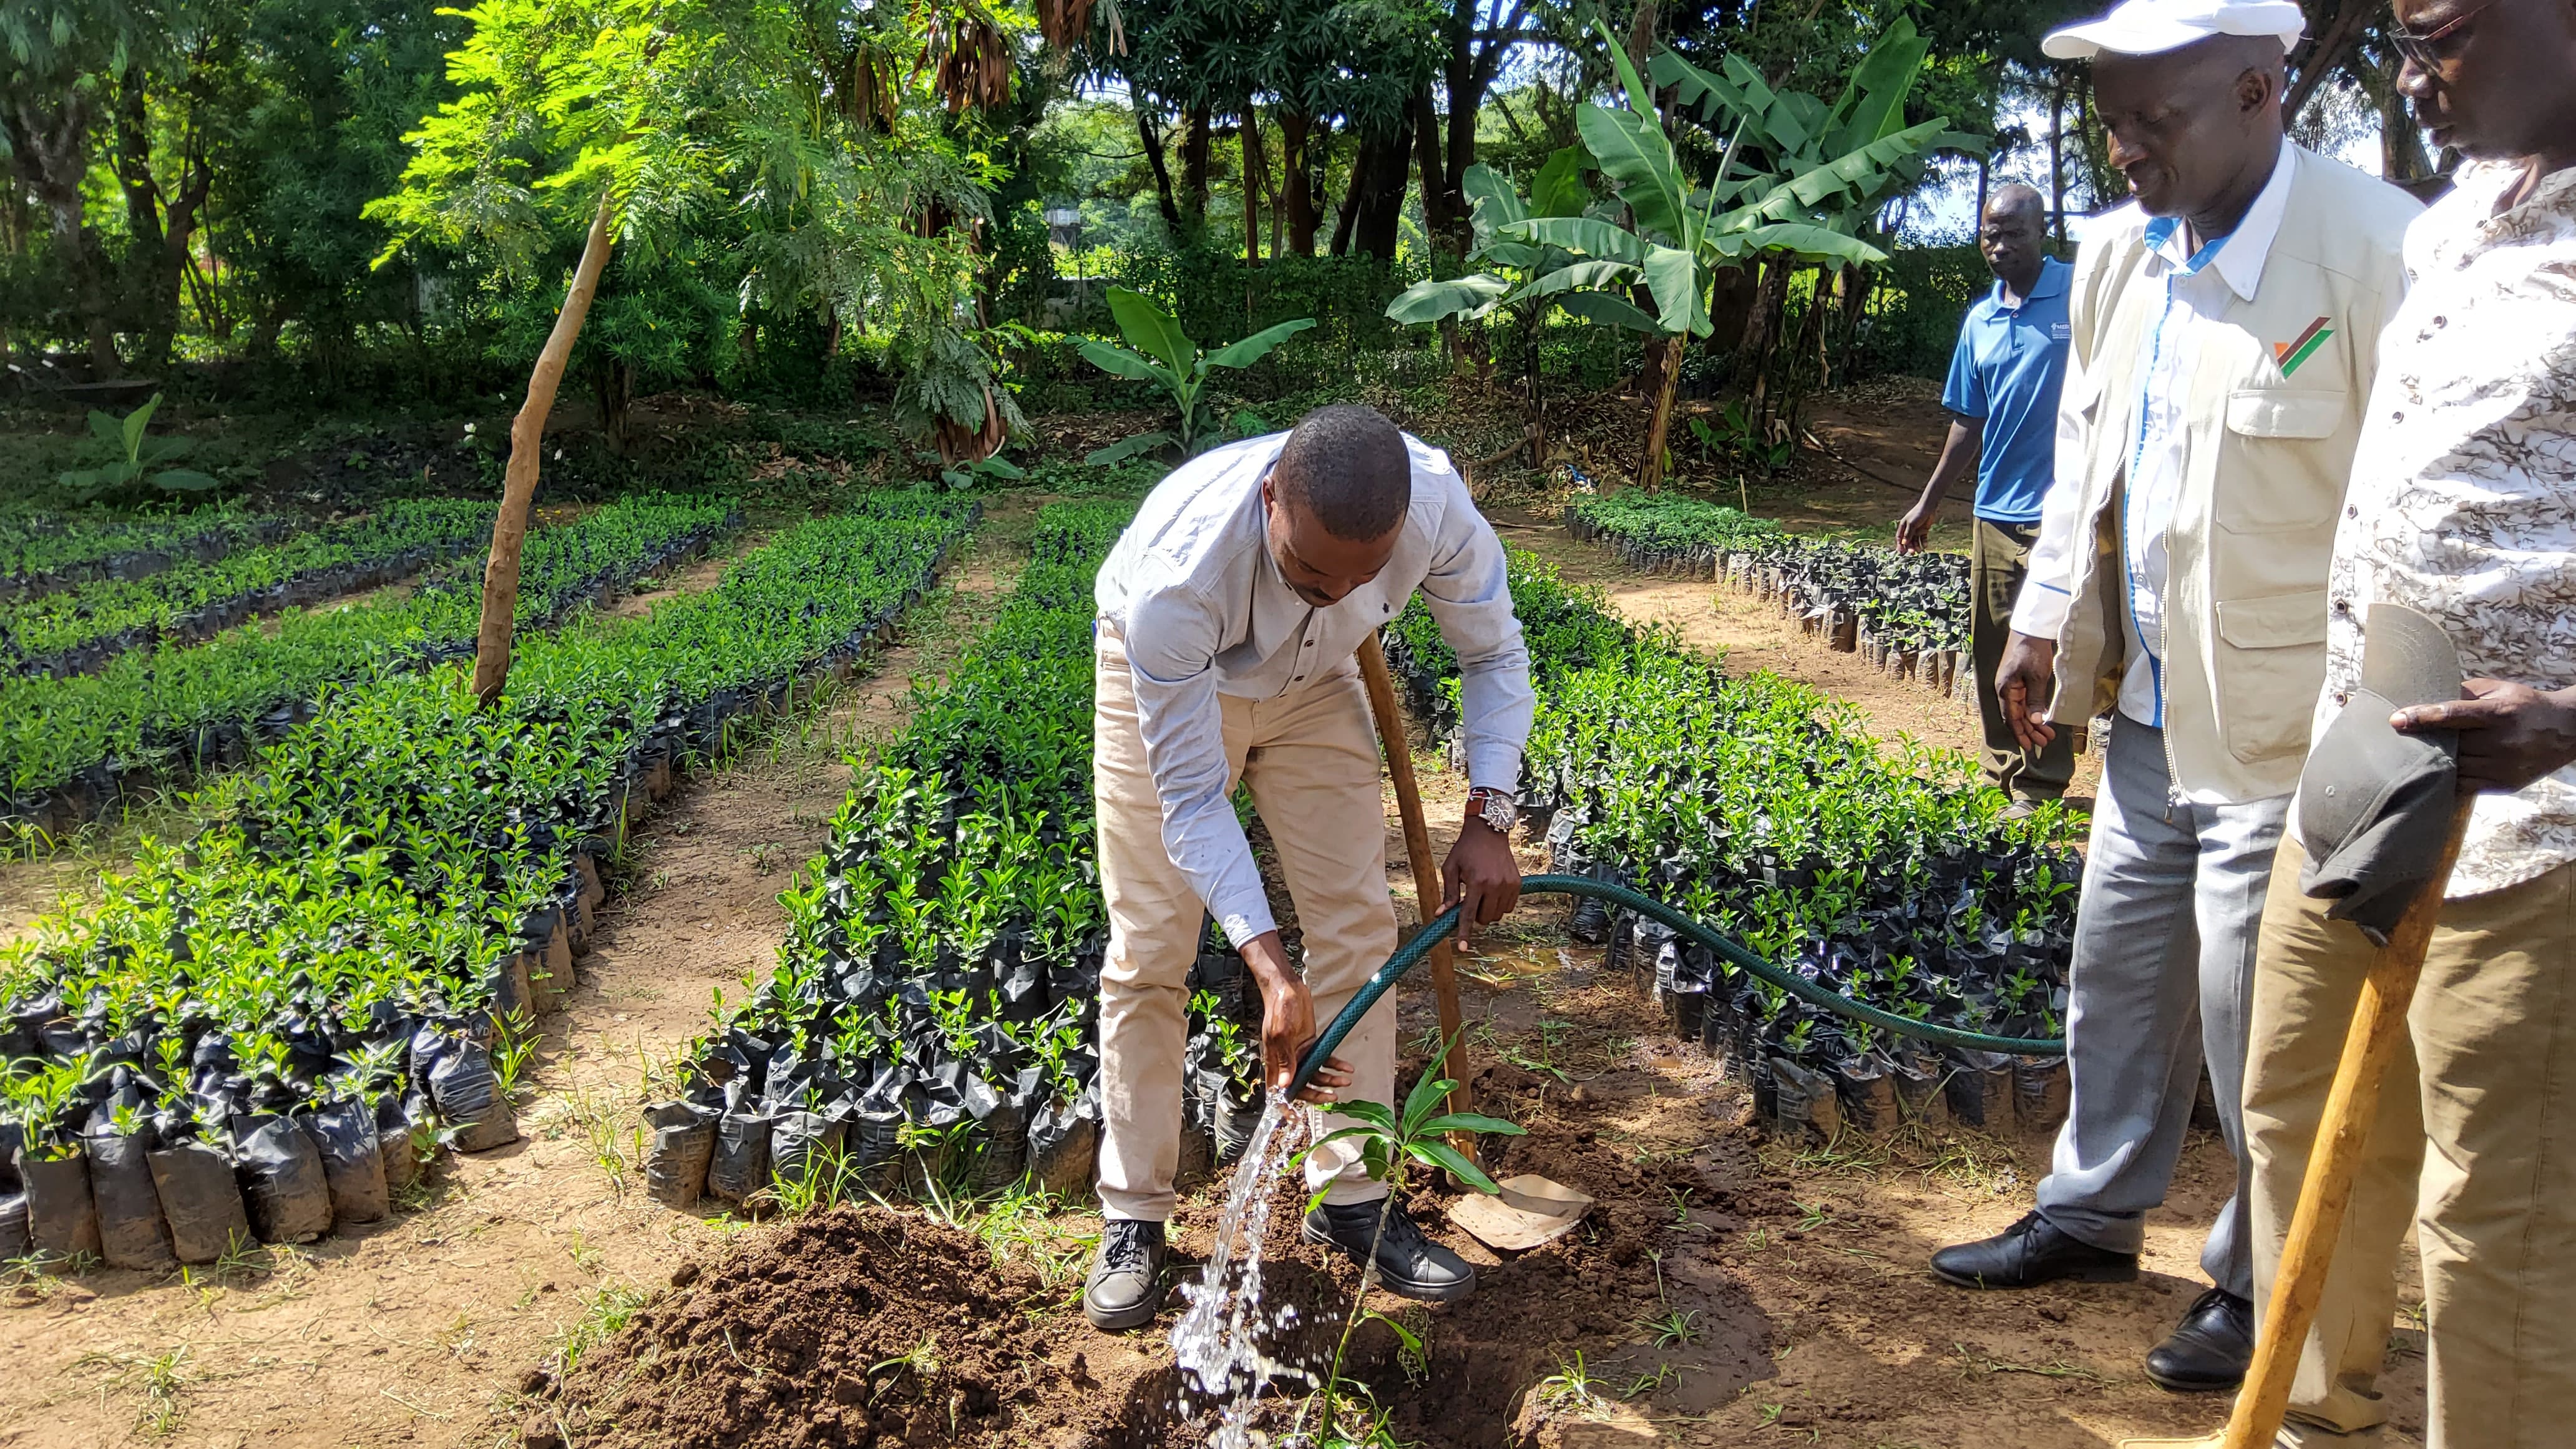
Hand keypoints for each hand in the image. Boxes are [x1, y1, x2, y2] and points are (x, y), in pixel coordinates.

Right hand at [1241, 932, 1346, 1103]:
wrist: (1288, 988)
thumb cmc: (1280, 1008)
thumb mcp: (1281, 1034)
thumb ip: (1284, 1060)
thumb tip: (1285, 1085)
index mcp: (1274, 1062)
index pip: (1277, 1091)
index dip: (1285, 1106)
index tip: (1295, 1118)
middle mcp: (1286, 1061)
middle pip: (1300, 1086)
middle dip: (1317, 1094)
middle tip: (1333, 1098)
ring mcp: (1299, 1054)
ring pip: (1314, 1075)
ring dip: (1330, 1080)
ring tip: (1345, 1080)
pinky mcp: (1310, 1045)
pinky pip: (1323, 1060)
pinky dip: (1335, 1065)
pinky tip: (1346, 1067)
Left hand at [1442, 815, 1521, 952]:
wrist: (1488, 832)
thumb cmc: (1465, 849)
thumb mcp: (1451, 868)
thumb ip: (1449, 893)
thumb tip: (1441, 914)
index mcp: (1477, 882)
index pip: (1469, 914)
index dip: (1464, 933)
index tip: (1463, 948)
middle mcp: (1495, 885)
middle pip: (1485, 919)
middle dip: (1476, 916)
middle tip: (1470, 900)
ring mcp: (1509, 885)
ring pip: (1497, 915)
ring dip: (1488, 911)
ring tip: (1481, 893)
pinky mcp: (1517, 884)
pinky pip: (1509, 907)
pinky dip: (1499, 906)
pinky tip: (1493, 891)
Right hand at [1895, 498, 1937, 553]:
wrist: (1928, 508)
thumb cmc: (1917, 514)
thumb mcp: (1911, 524)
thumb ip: (1908, 534)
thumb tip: (1904, 543)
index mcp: (1903, 527)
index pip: (1899, 538)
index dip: (1900, 545)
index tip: (1901, 552)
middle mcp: (1909, 530)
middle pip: (1908, 541)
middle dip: (1910, 547)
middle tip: (1913, 552)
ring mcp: (1916, 530)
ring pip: (1915, 541)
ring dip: (1917, 546)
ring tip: (1920, 550)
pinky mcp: (1923, 531)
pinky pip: (1922, 539)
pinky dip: (1923, 543)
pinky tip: (1925, 546)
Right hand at [1997, 632, 2058, 750]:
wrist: (2031, 629)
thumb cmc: (2032, 651)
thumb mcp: (2037, 677)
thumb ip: (2035, 700)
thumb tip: (2034, 721)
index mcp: (2005, 690)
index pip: (2012, 718)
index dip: (2021, 733)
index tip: (2031, 746)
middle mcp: (2006, 690)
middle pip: (2017, 716)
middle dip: (2030, 730)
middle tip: (2045, 742)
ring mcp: (2012, 685)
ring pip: (2021, 709)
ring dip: (2033, 722)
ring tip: (2047, 733)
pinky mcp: (2019, 680)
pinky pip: (2024, 701)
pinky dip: (2033, 710)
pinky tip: (2042, 717)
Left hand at [2393, 678, 2575, 794]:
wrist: (2568, 731)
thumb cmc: (2524, 706)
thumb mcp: (2499, 690)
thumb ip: (2464, 692)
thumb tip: (2425, 696)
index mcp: (2500, 713)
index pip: (2453, 714)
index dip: (2422, 717)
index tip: (2396, 720)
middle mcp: (2503, 742)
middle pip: (2450, 744)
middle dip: (2423, 741)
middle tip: (2396, 740)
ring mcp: (2504, 766)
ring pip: (2454, 768)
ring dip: (2430, 762)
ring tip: (2409, 756)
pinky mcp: (2505, 784)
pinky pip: (2465, 786)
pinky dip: (2446, 779)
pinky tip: (2430, 773)